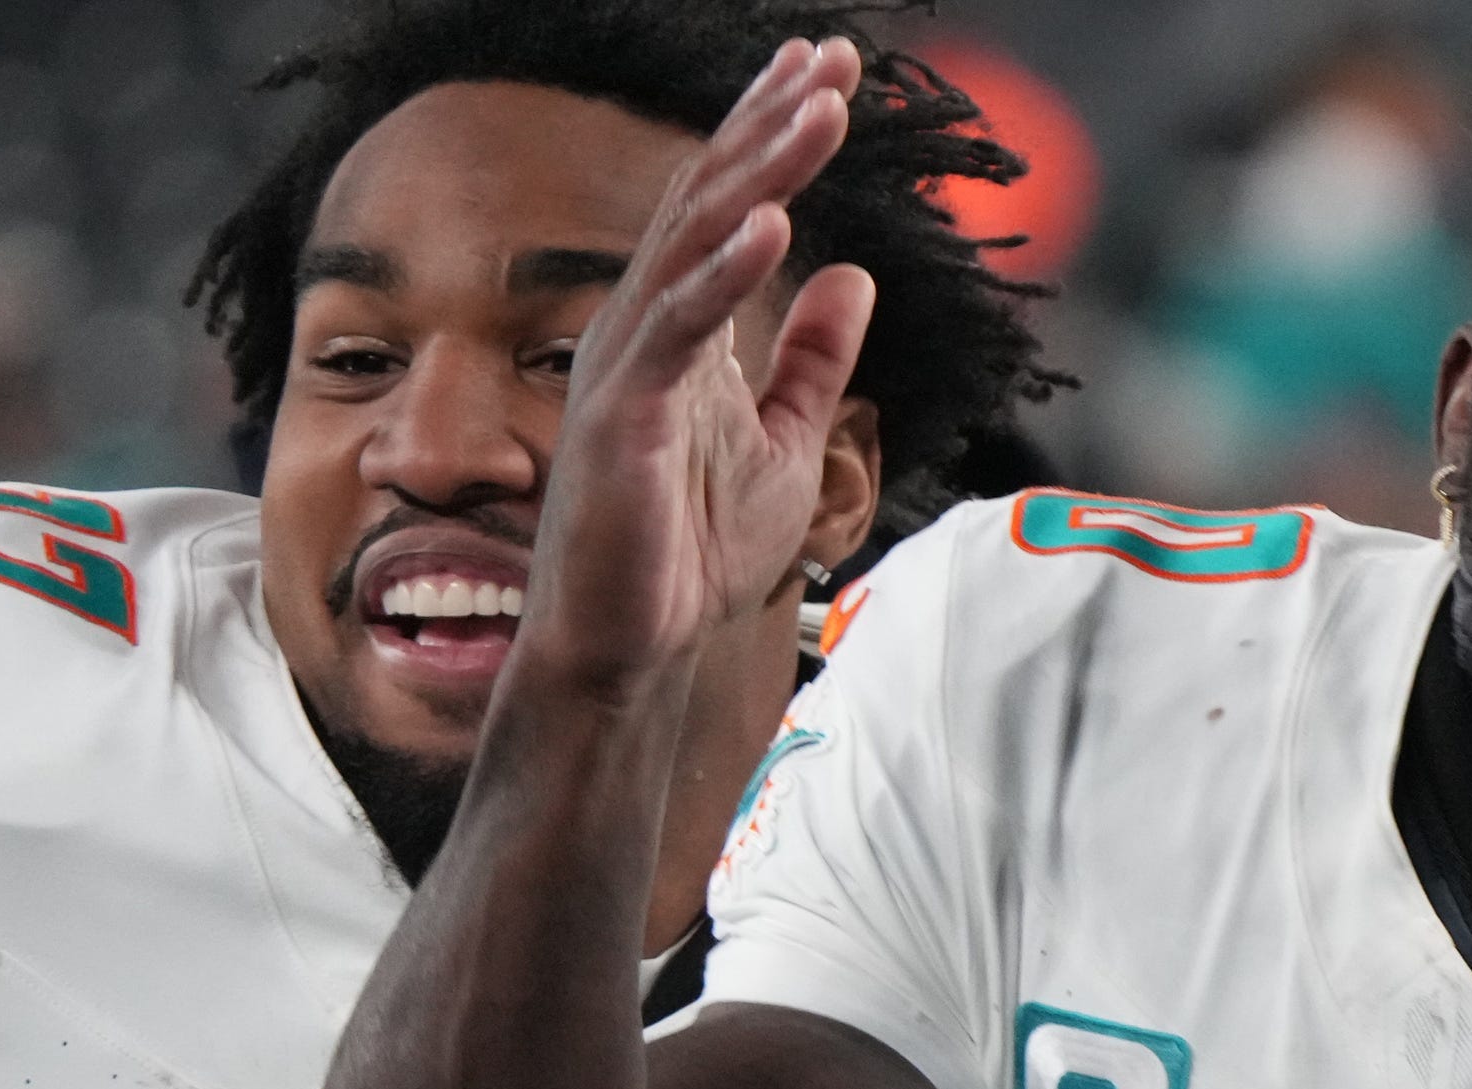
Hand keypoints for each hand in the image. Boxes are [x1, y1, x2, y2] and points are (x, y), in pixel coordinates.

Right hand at [518, 37, 878, 703]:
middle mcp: (642, 326)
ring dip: (762, 172)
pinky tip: (774, 225)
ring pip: (695, 244)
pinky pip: (677, 330)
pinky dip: (724, 274)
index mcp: (679, 327)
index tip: (829, 73)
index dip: (775, 136)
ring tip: (821, 110)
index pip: (728, 207)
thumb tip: (851, 276)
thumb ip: (811, 360)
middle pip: (711, 198)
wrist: (629, 647)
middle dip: (773, 124)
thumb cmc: (689, 554)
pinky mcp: (621, 417)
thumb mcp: (783, 442)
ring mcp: (625, 366)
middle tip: (835, 58)